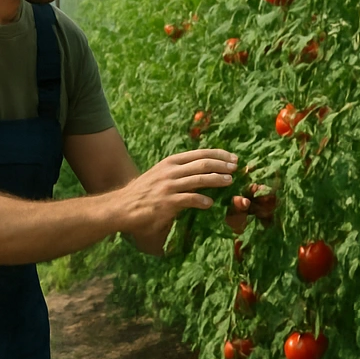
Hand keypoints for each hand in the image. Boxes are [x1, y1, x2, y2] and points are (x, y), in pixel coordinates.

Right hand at [107, 149, 236, 239]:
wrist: (123, 206)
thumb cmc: (143, 191)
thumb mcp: (160, 174)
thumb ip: (179, 171)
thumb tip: (202, 171)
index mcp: (171, 161)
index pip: (200, 153)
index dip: (220, 154)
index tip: (233, 158)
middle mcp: (171, 170)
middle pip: (204, 164)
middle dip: (223, 165)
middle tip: (236, 169)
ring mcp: (169, 186)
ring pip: (200, 179)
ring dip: (218, 180)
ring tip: (230, 182)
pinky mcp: (167, 202)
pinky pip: (190, 199)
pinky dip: (202, 200)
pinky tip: (210, 203)